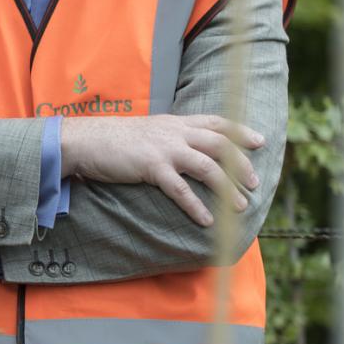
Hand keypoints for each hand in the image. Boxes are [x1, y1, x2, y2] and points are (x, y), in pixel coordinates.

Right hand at [58, 115, 264, 228]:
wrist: (84, 140)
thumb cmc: (112, 139)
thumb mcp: (147, 130)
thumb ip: (167, 136)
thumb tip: (183, 150)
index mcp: (174, 123)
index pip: (216, 122)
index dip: (240, 131)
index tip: (259, 141)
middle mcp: (174, 133)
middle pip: (219, 145)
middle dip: (241, 165)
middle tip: (253, 183)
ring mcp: (164, 149)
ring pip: (207, 167)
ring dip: (227, 188)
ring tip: (240, 207)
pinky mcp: (151, 167)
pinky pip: (181, 190)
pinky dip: (196, 206)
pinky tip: (207, 220)